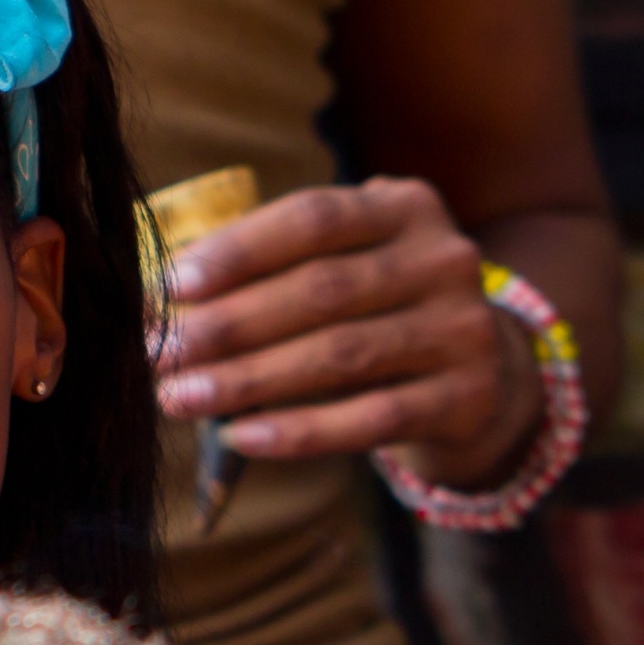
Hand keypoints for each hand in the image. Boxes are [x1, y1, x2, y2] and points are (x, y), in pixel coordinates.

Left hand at [156, 177, 544, 489]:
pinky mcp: (469, 397)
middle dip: (228, 325)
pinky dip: (300, 431)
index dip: (238, 250)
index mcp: (404, 207)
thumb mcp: (344, 263)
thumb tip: (163, 297)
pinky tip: (242, 437)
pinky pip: (373, 418)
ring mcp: (464, 328)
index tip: (170, 285)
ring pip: (341, 356)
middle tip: (160, 353)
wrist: (483, 374)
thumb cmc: (376, 308)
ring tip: (179, 397)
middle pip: (321, 291)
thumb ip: (273, 265)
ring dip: (248, 380)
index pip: (312, 218)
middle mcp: (444, 258)